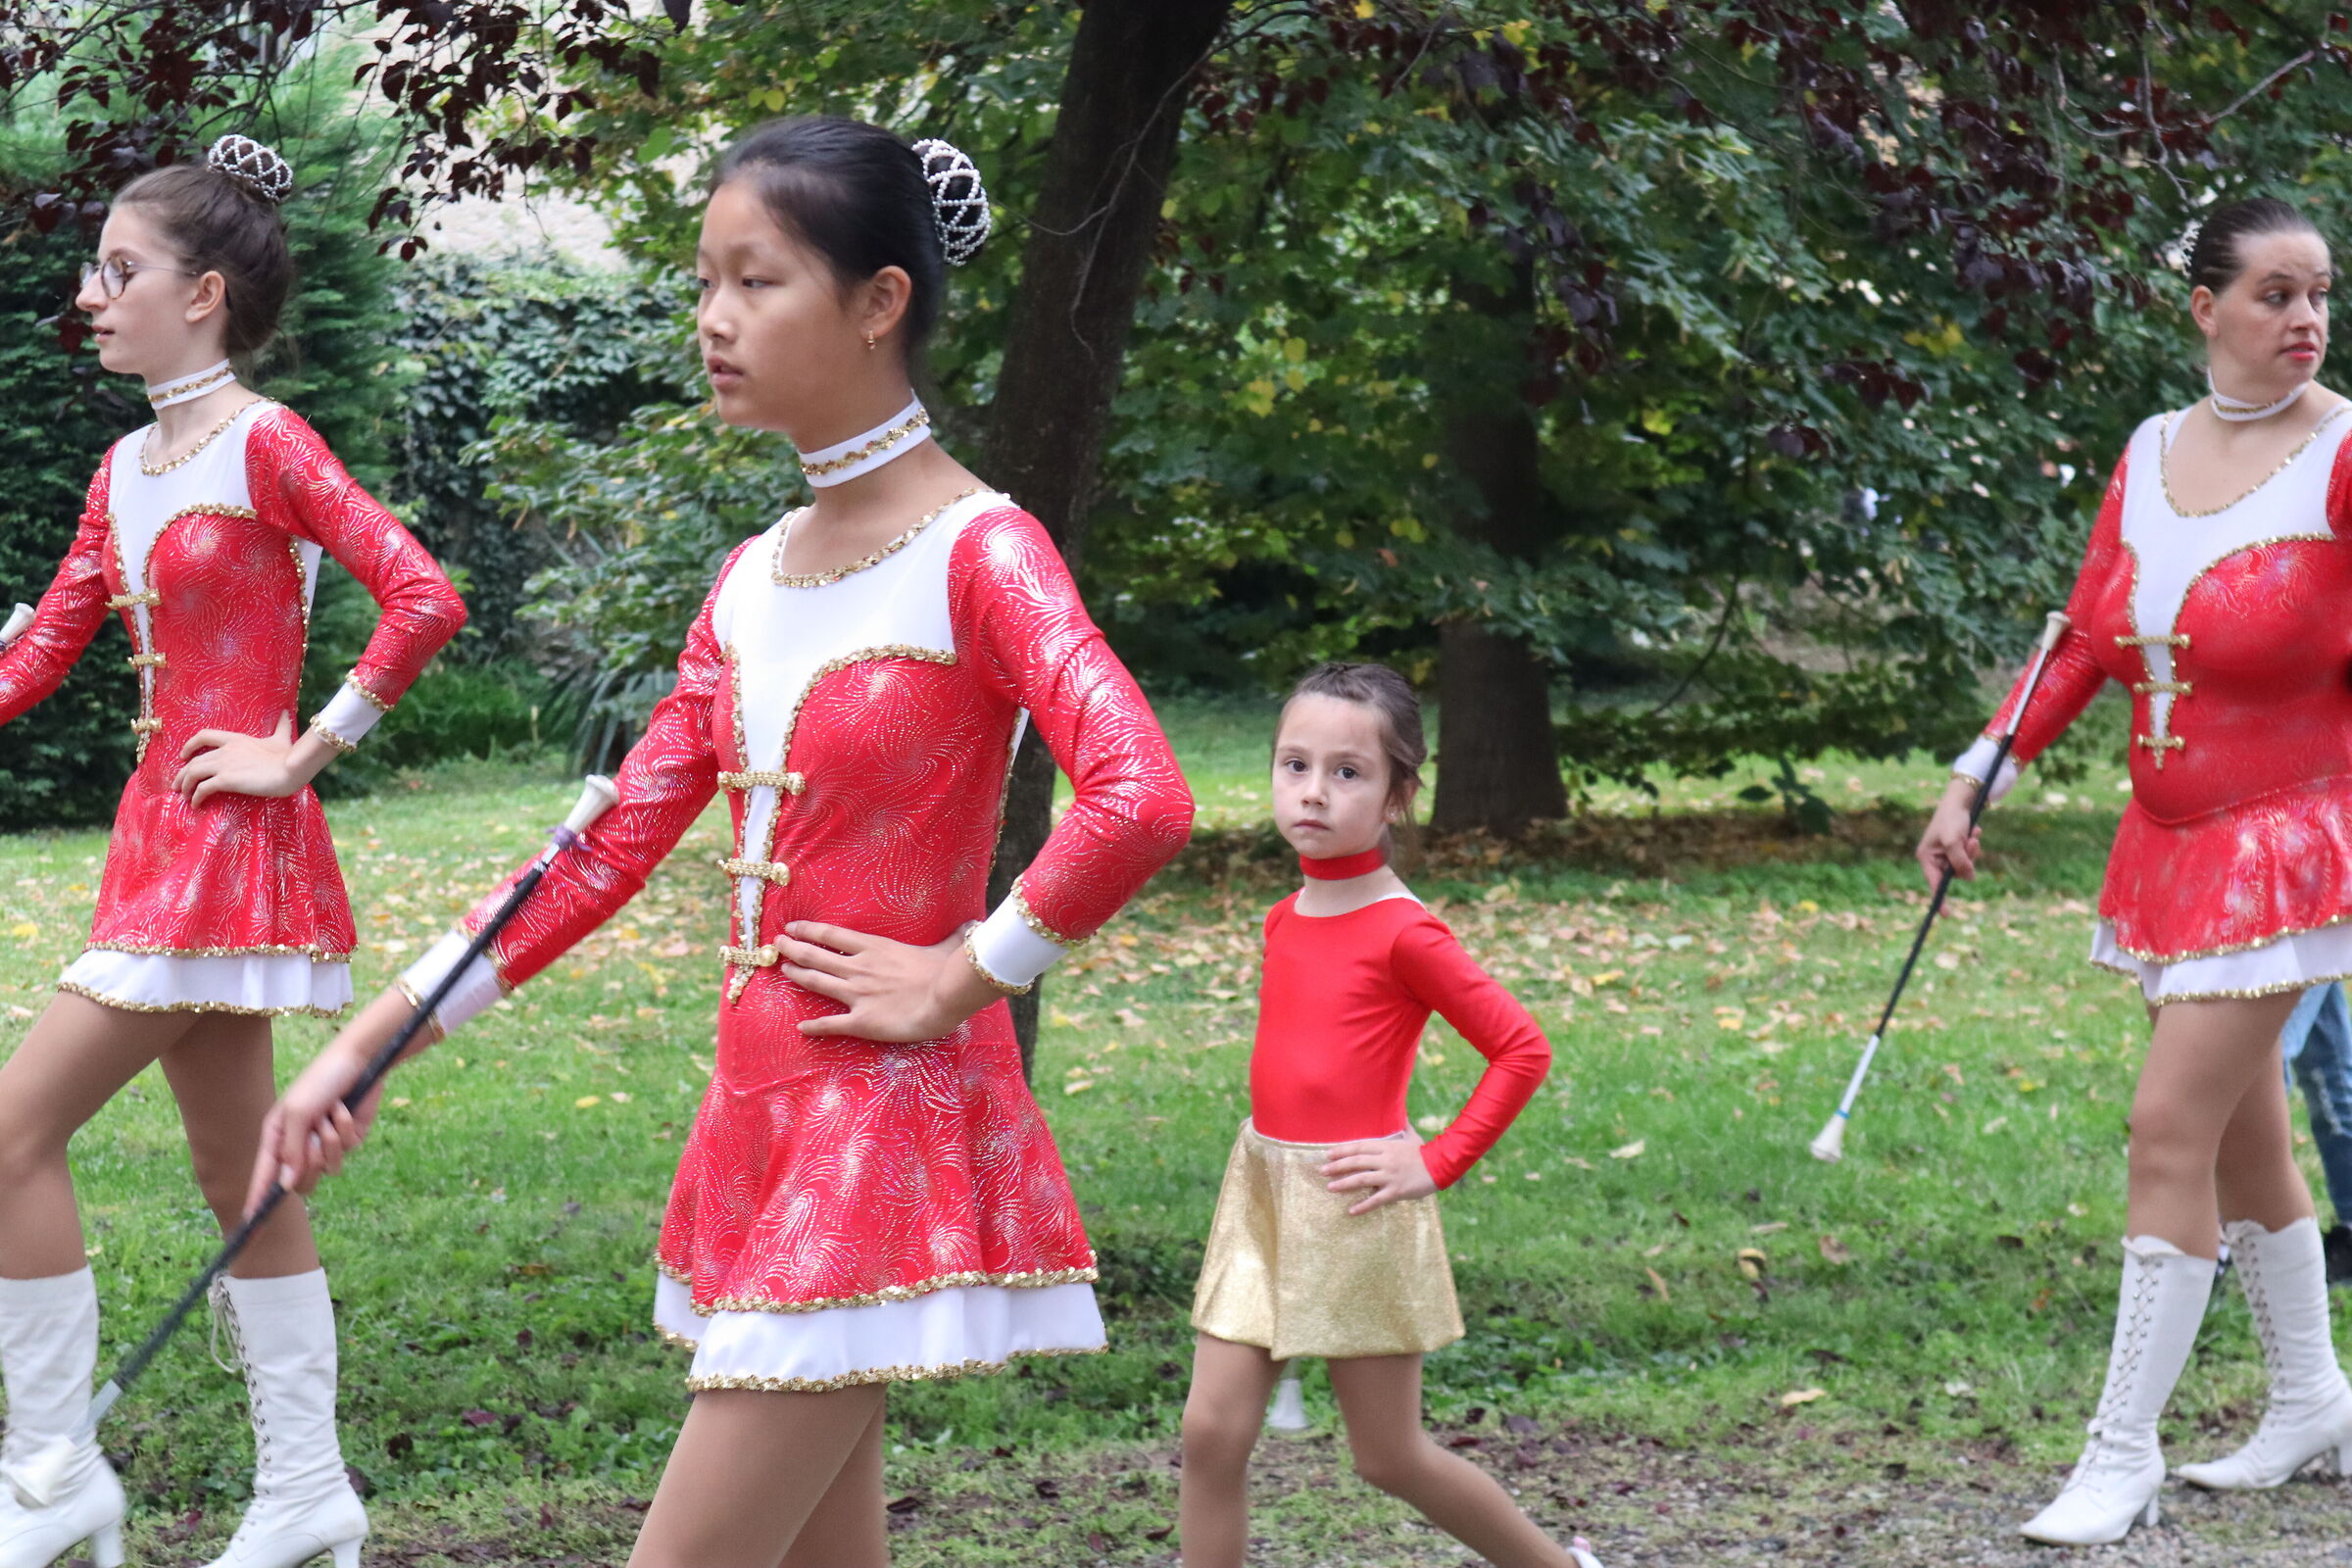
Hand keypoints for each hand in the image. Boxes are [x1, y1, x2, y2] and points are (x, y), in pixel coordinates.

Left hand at [175, 713, 313, 805]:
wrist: (291, 768)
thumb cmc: (287, 755)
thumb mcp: (282, 739)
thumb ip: (281, 727)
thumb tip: (287, 712)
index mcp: (235, 739)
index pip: (203, 736)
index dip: (189, 745)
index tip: (183, 756)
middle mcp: (224, 750)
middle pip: (193, 761)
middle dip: (182, 774)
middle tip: (178, 786)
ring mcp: (224, 765)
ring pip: (192, 773)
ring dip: (185, 786)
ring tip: (184, 797)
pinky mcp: (225, 780)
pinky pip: (202, 789)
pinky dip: (196, 797)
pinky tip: (196, 804)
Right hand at [242, 987, 411, 1214]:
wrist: (359, 1063)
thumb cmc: (320, 1081)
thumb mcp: (297, 1112)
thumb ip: (291, 1150)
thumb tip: (287, 1187)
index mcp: (275, 1137)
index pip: (262, 1179)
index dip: (256, 1205)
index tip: (250, 1231)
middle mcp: (298, 1145)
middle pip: (300, 1183)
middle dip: (308, 1162)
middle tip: (312, 1137)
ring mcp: (324, 1145)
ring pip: (326, 1169)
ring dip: (329, 1140)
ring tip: (329, 1115)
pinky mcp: (348, 1142)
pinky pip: (346, 1151)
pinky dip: (346, 1130)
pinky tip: (345, 1110)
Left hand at [777, 921, 998, 1042]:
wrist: (946, 995)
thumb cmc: (948, 969)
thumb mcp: (950, 945)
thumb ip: (954, 936)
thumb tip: (973, 927)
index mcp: (875, 947)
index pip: (832, 935)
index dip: (809, 930)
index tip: (793, 927)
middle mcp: (859, 968)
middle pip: (817, 955)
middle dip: (794, 949)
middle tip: (777, 945)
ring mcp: (857, 994)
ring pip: (817, 982)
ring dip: (797, 975)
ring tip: (782, 971)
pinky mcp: (861, 1021)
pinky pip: (831, 1024)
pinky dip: (814, 1026)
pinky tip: (801, 1027)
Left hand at [1321, 1139, 1437, 1215]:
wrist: (1442, 1166)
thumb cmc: (1426, 1151)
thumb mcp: (1412, 1137)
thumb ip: (1403, 1128)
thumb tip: (1401, 1117)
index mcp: (1387, 1146)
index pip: (1359, 1146)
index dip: (1342, 1150)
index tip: (1328, 1153)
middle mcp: (1385, 1160)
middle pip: (1356, 1162)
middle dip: (1337, 1166)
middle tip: (1322, 1171)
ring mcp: (1390, 1176)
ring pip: (1362, 1179)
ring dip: (1344, 1184)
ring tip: (1330, 1187)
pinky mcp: (1396, 1191)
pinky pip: (1376, 1200)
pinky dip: (1363, 1206)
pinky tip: (1351, 1211)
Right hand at [1915, 776, 1984, 891]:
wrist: (1960, 800)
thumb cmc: (1951, 819)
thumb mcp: (1954, 842)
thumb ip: (1960, 862)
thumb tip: (1968, 878)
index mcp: (1927, 857)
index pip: (1934, 883)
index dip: (1940, 899)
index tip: (1946, 915)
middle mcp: (1935, 858)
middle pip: (1954, 874)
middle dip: (1966, 860)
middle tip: (1971, 844)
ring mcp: (1946, 854)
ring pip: (1964, 865)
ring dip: (1972, 851)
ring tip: (1973, 835)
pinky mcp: (1956, 848)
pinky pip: (1969, 856)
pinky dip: (1973, 846)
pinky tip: (1974, 832)